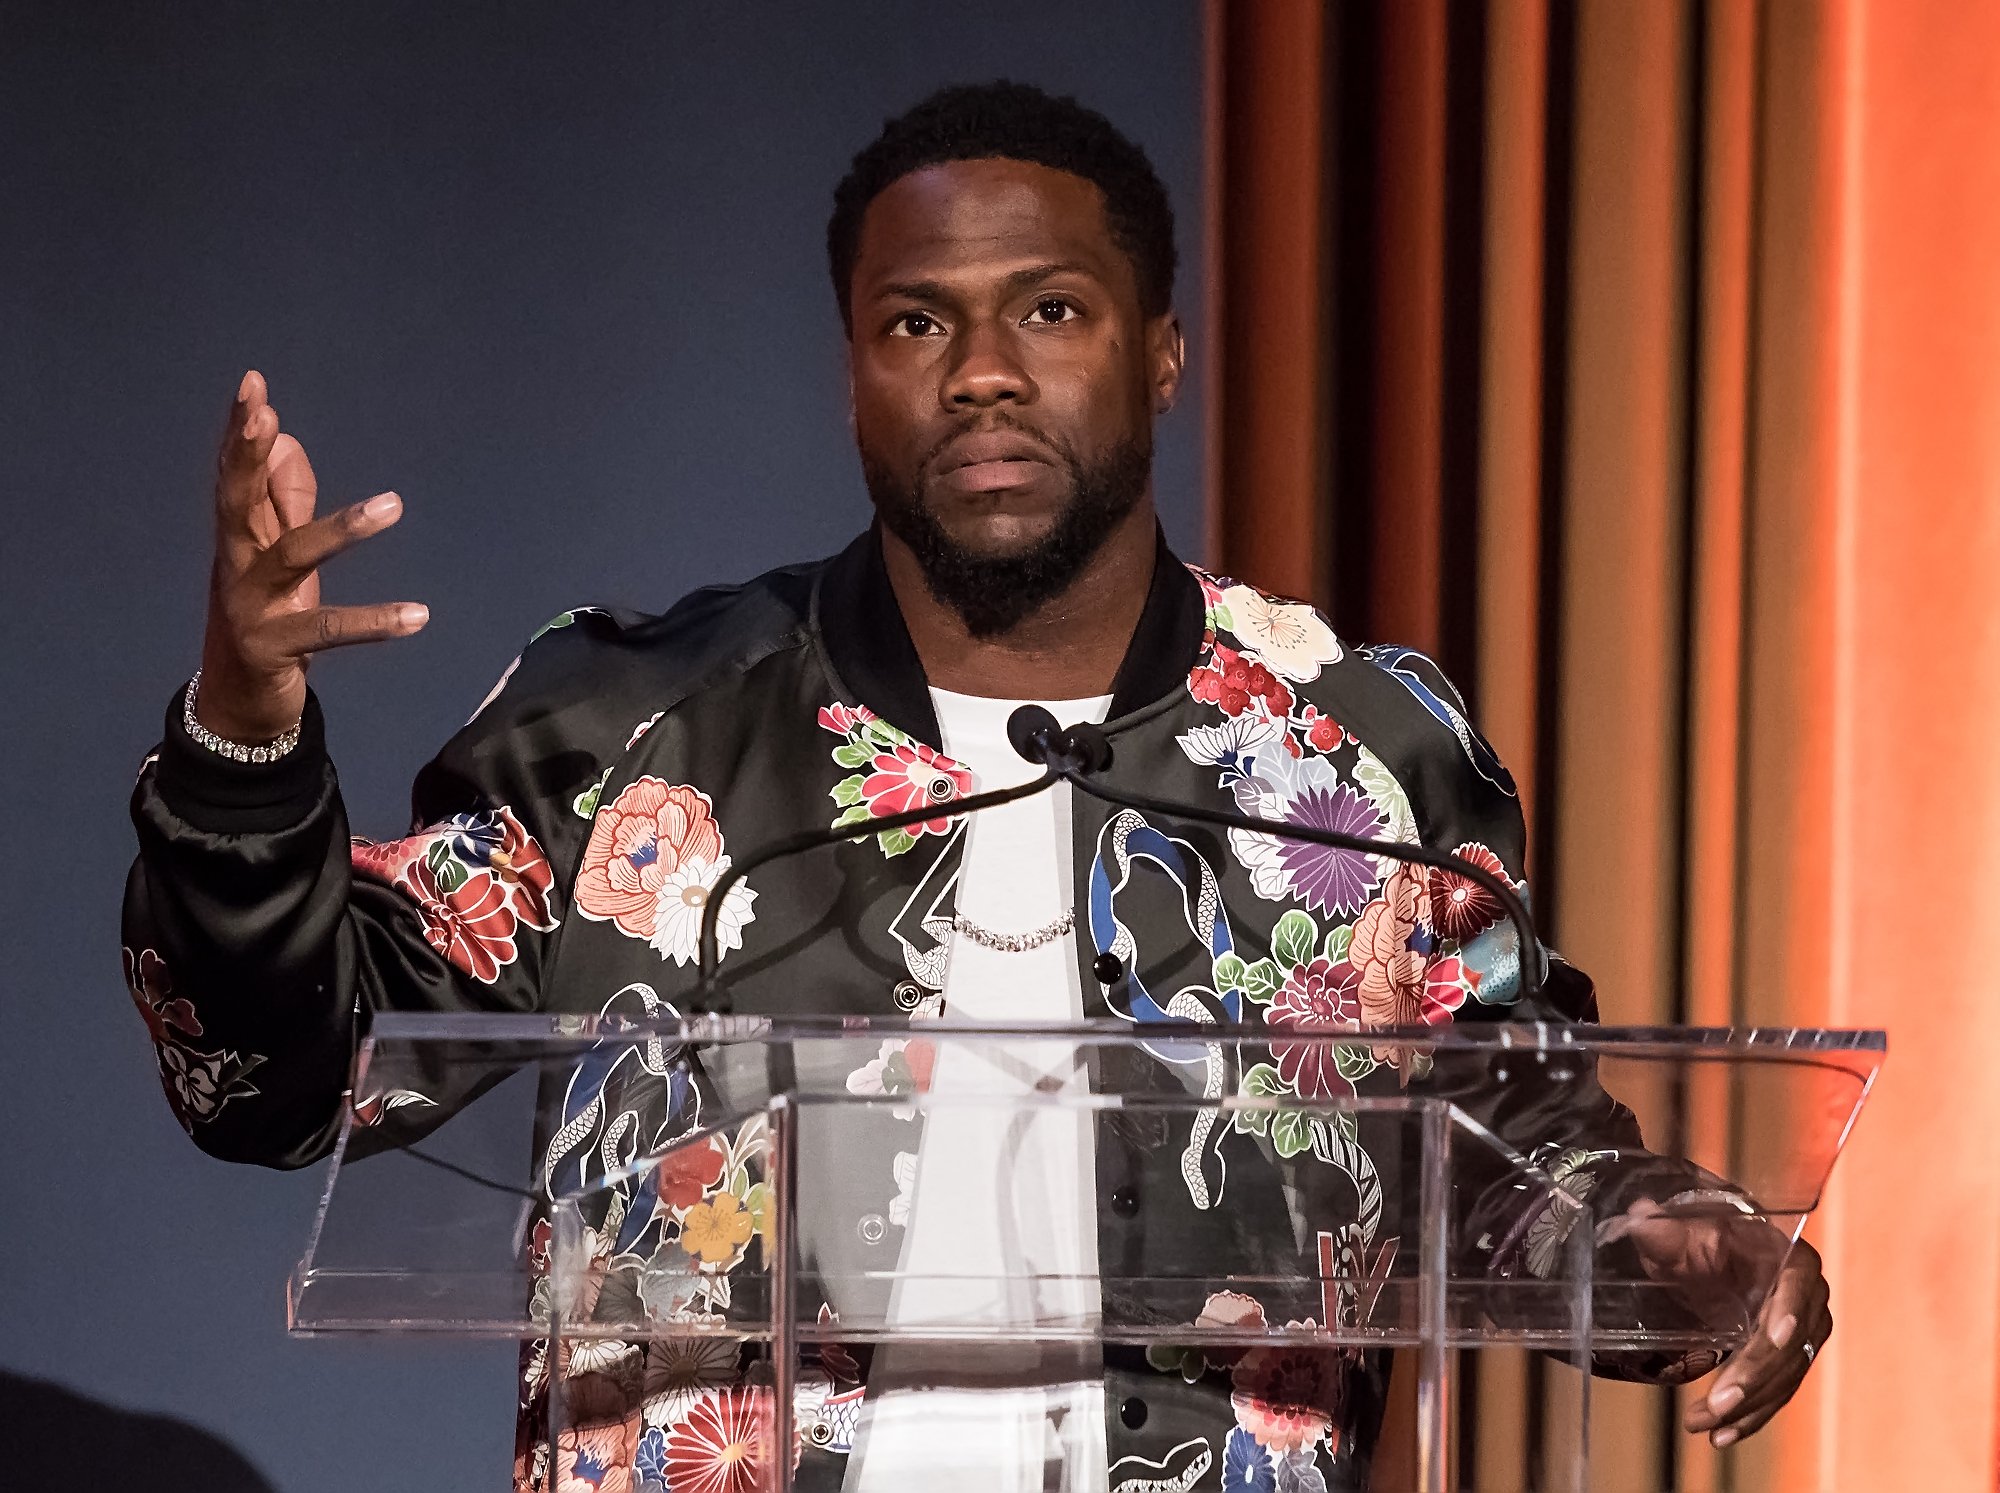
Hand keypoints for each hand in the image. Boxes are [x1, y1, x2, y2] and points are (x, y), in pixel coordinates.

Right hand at [198, 370, 426, 741]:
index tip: (254, 385)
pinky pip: (328, 630)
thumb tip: (287, 438)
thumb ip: (284, 499)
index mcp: (241, 536)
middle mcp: (238, 564)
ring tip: (394, 505)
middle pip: (236, 501)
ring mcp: (252, 606)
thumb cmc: (265, 615)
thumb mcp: (276, 553)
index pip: (236, 473)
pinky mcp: (275, 647)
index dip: (241, 430)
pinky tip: (419, 616)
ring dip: (341, 529)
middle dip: (246, 456)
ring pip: (292, 557)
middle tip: (264, 415)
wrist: (236, 700)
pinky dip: (374, 622)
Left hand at [1611, 1198, 1829, 1447]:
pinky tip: (1723, 1435)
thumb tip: (1638, 1216)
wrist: (1710, 1258)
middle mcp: (1806, 1297)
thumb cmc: (1698, 1238)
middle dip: (1753, 1376)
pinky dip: (1750, 1416)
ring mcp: (1801, 1334)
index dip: (1789, 1310)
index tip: (1776, 1336)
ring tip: (1706, 1426)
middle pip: (1789, 1344)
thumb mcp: (1677, 1231)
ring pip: (1782, 1378)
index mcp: (1787, 1256)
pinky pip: (1775, 1393)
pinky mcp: (1787, 1362)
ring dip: (1746, 1407)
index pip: (1796, 1283)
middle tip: (1719, 1403)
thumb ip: (1659, 1228)